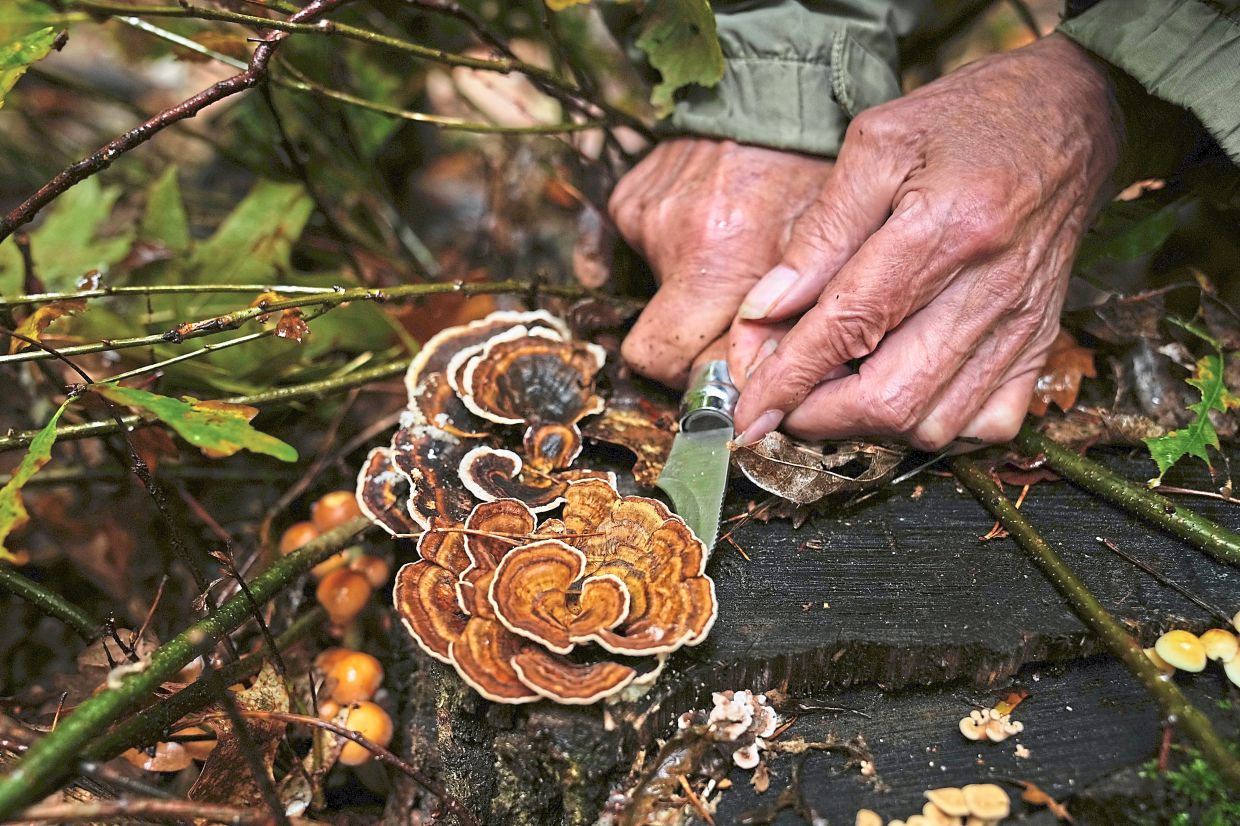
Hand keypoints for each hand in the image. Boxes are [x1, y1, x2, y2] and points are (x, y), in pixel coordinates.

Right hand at [610, 138, 832, 385]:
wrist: (780, 95)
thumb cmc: (809, 177)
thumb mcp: (821, 254)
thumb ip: (788, 326)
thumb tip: (757, 386)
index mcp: (720, 261)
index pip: (672, 362)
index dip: (700, 375)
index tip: (730, 369)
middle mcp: (674, 240)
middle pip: (650, 348)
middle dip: (685, 352)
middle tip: (727, 333)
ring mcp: (645, 216)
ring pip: (653, 299)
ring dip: (688, 293)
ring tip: (732, 255)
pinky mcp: (628, 197)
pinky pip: (640, 253)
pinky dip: (668, 252)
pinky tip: (704, 231)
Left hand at [732, 34, 1120, 449]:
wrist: (1075, 116)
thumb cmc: (968, 122)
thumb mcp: (877, 146)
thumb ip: (819, 233)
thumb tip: (764, 311)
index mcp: (946, 226)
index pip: (850, 326)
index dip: (789, 379)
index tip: (749, 414)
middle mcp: (992, 288)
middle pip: (891, 396)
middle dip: (819, 415)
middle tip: (782, 397)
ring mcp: (1022, 325)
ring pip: (933, 423)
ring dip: (867, 424)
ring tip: (832, 387)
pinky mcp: (1041, 344)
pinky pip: (985, 425)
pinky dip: (932, 426)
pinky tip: (900, 391)